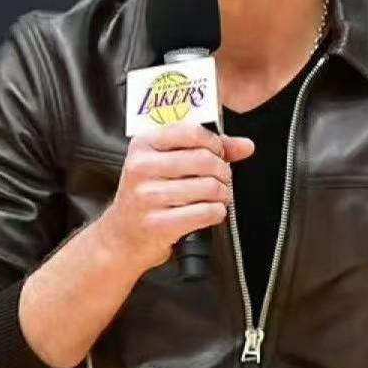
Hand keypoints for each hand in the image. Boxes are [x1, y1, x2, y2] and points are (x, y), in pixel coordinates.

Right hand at [99, 123, 254, 274]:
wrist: (123, 236)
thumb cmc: (147, 195)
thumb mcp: (166, 163)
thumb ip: (206, 148)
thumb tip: (245, 146)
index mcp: (143, 144)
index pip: (191, 132)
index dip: (214, 143)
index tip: (218, 153)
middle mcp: (142, 167)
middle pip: (204, 160)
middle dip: (223, 171)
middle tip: (221, 178)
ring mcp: (148, 196)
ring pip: (209, 187)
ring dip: (223, 194)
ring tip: (216, 196)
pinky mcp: (159, 223)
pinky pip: (206, 212)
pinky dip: (217, 212)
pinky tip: (209, 211)